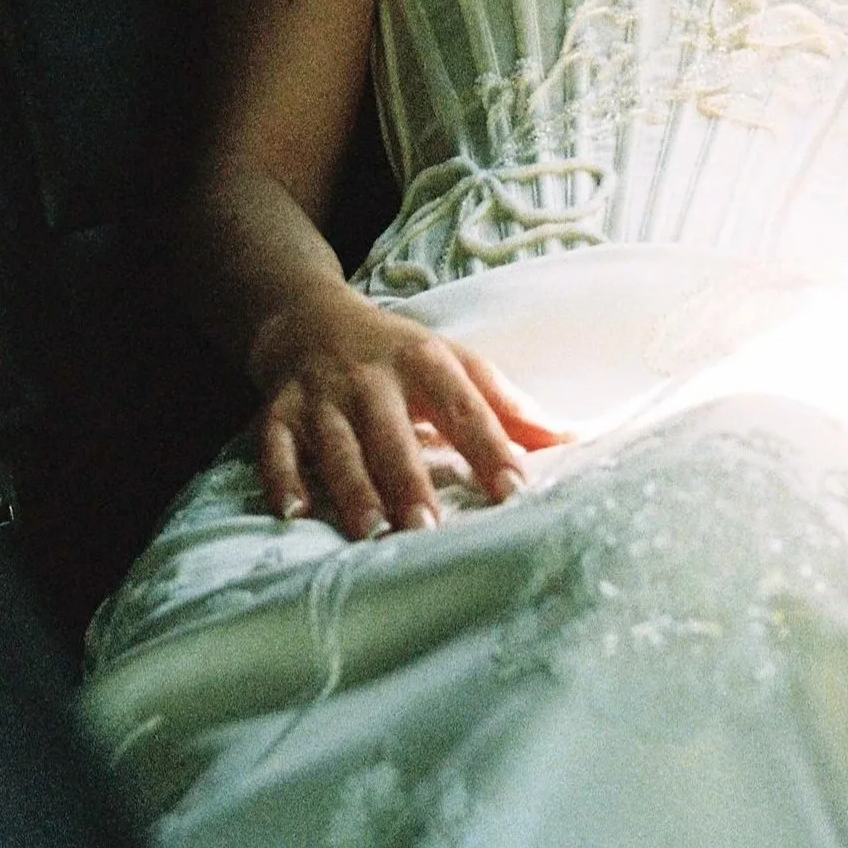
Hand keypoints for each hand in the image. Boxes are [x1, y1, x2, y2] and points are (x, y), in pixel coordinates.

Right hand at [250, 284, 574, 538]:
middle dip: (409, 480)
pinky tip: (292, 512)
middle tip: (427, 529)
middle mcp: (371, 377)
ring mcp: (321, 395)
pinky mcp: (278, 410)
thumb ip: (507, 405)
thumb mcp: (454, 363)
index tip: (515, 488)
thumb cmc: (397, 354)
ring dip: (351, 487)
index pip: (465, 408)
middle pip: (393, 432)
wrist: (308, 316)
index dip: (491, 447)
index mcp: (425, 362)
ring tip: (369, 531)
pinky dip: (281, 478)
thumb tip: (572, 439)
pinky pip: (275, 446)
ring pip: (337, 445)